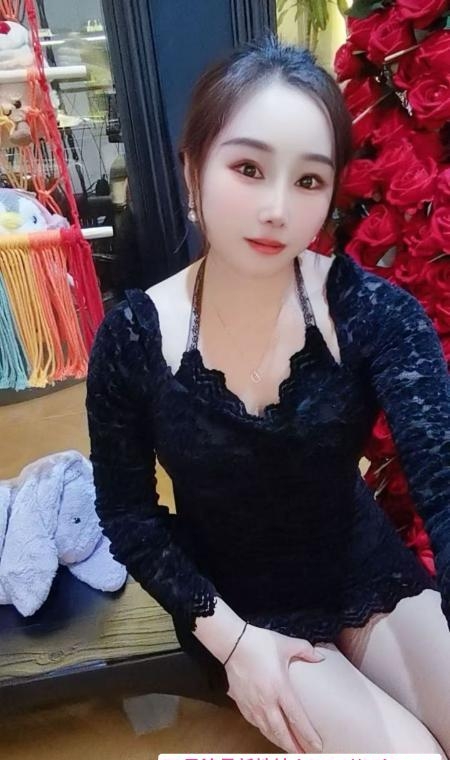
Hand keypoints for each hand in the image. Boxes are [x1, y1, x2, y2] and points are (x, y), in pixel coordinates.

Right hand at [224, 623, 324, 752]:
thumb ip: (306, 650)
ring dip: (279, 742)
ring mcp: (252, 704)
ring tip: (289, 748)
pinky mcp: (241, 703)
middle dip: (293, 747)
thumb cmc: (259, 643)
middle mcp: (266, 701)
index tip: (317, 746)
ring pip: (267, 731)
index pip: (297, 718)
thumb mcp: (286, 644)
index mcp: (280, 688)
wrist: (232, 643)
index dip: (308, 735)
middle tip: (304, 755)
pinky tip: (268, 732)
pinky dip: (264, 731)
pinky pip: (255, 723)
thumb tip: (321, 657)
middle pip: (281, 732)